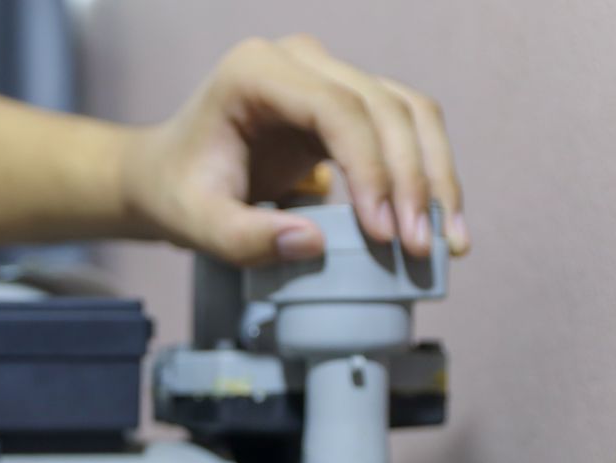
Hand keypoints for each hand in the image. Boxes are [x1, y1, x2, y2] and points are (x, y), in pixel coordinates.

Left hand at [122, 35, 467, 266]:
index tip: (384, 231)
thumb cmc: (177, 192)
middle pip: (383, 107)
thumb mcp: (194, 224)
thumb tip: (315, 244)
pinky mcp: (348, 102)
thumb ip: (244, 239)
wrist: (167, 174)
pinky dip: (428, 172)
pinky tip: (442, 221)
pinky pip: (405, 127)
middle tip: (420, 247)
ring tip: (448, 240)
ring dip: (435, 175)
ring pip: (408, 112)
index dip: (371, 169)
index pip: (336, 109)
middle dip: (411, 180)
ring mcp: (329, 75)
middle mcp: (300, 61)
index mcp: (256, 72)